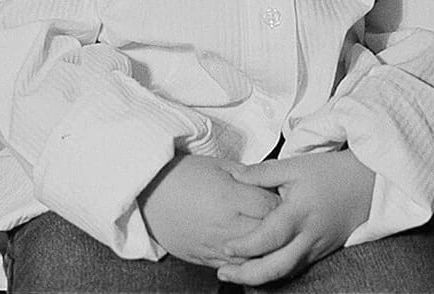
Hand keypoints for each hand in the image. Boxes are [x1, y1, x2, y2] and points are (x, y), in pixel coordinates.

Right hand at [137, 153, 280, 267]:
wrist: (148, 194)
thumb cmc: (183, 174)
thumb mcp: (218, 165)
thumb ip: (247, 176)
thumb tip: (270, 183)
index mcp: (230, 197)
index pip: (271, 207)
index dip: (282, 201)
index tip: (285, 196)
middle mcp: (226, 225)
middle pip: (268, 235)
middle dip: (279, 227)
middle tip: (283, 216)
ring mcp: (215, 246)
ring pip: (254, 257)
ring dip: (266, 249)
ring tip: (271, 236)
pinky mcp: (205, 259)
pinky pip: (234, 268)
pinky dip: (247, 262)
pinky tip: (252, 252)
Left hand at [216, 150, 374, 285]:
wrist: (366, 184)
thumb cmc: (329, 172)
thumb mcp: (295, 166)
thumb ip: (263, 172)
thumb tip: (234, 175)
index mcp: (299, 212)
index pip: (269, 237)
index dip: (246, 245)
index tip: (225, 247)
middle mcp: (308, 236)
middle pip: (277, 267)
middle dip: (247, 275)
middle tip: (223, 272)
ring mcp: (316, 249)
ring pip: (286, 273)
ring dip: (259, 279)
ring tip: (235, 275)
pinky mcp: (320, 254)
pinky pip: (295, 270)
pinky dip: (275, 274)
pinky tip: (259, 271)